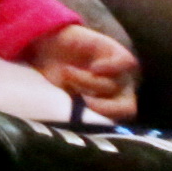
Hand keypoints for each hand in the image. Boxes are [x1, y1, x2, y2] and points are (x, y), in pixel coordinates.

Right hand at [22, 23, 140, 114]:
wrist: (43, 46)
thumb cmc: (54, 76)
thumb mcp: (64, 97)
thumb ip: (80, 110)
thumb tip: (85, 123)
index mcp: (109, 101)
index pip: (121, 116)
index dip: (107, 115)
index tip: (84, 109)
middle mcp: (117, 87)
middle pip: (128, 105)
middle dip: (106, 106)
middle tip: (84, 100)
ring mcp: (116, 69)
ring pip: (115, 84)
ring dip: (87, 81)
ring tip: (67, 72)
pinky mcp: (113, 50)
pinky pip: (127, 62)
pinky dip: (112, 67)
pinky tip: (95, 68)